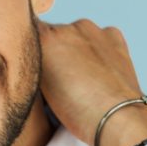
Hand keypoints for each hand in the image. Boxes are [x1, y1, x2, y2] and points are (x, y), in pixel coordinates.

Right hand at [37, 19, 146, 145]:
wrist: (117, 117)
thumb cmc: (76, 111)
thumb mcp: (41, 87)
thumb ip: (35, 63)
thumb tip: (38, 55)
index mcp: (44, 38)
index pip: (28, 31)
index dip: (33, 48)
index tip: (38, 63)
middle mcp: (66, 28)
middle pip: (53, 32)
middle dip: (56, 49)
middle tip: (62, 74)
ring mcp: (92, 30)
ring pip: (76, 33)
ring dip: (77, 47)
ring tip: (84, 75)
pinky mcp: (113, 35)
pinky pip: (100, 36)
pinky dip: (98, 47)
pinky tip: (100, 68)